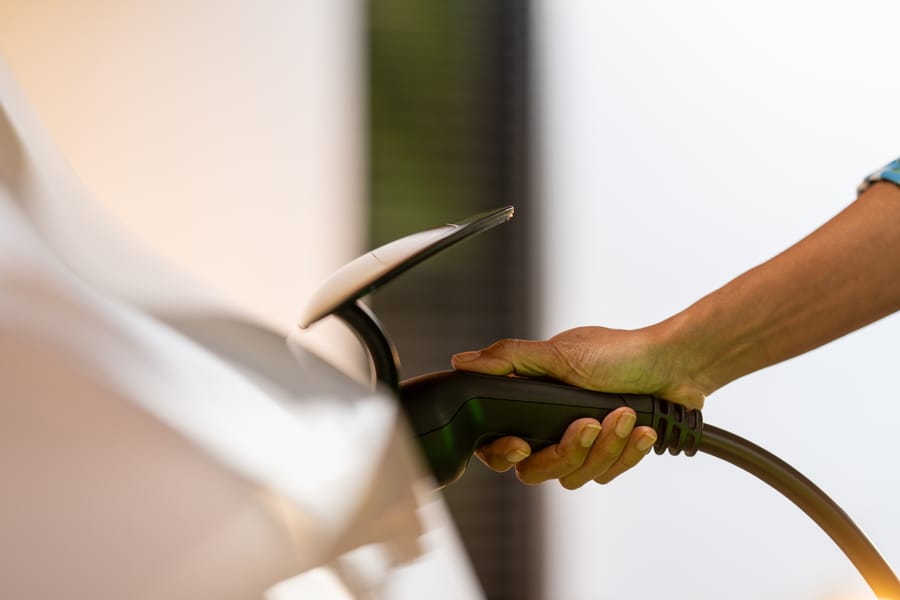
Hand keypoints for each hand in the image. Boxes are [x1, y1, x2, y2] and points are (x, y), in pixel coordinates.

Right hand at [451, 325, 702, 486]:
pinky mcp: (610, 455)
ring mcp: (581, 444)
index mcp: (531, 402)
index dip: (504, 453)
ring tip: (624, 415)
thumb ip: (510, 360)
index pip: (498, 444)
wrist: (675, 366)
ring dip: (605, 448)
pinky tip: (641, 429)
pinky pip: (606, 474)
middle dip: (568, 450)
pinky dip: (626, 452)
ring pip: (575, 476)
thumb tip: (461, 363)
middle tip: (590, 423)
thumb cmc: (620, 353)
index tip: (522, 445)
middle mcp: (551, 426)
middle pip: (537, 470)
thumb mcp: (560, 352)